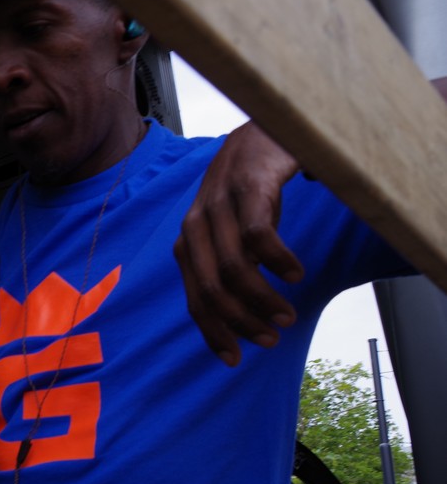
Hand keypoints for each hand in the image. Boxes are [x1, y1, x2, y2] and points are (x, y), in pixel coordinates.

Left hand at [174, 122, 306, 366]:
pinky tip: (295, 274)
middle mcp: (195, 224)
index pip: (194, 297)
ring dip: (262, 298)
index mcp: (188, 240)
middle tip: (271, 338)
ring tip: (287, 314)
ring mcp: (219, 202)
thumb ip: (228, 262)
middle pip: (211, 290)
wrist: (267, 124)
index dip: (213, 331)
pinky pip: (257, 234)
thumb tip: (237, 312)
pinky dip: (276, 260)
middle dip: (240, 322)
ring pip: (234, 268)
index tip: (234, 359)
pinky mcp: (248, 185)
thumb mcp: (231, 227)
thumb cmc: (252, 185)